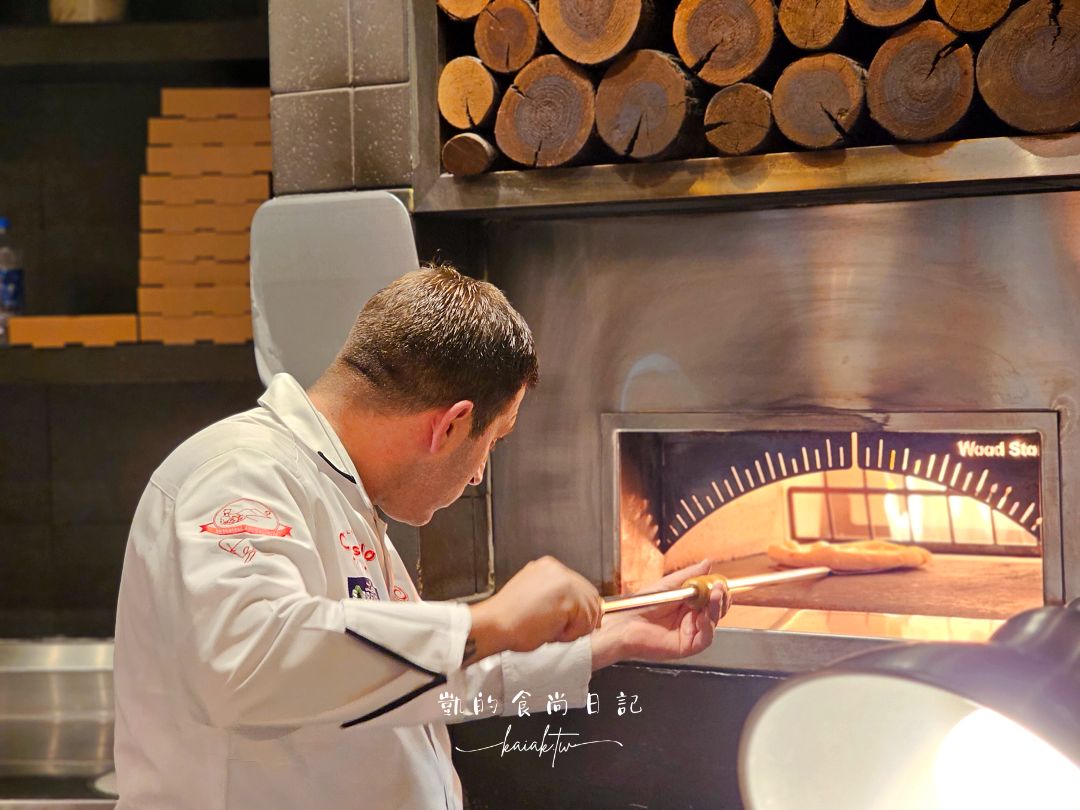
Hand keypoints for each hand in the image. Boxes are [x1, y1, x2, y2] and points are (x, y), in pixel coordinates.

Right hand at [467, 556, 599, 662]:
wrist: (494, 624)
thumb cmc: (509, 618)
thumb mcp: (535, 597)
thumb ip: (556, 597)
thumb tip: (578, 609)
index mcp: (549, 567)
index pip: (581, 587)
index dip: (583, 608)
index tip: (579, 622)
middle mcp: (559, 570)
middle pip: (591, 596)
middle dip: (584, 618)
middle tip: (567, 632)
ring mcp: (564, 583)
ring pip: (590, 610)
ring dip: (575, 627)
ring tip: (552, 631)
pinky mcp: (568, 599)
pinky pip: (584, 622)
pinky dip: (571, 634)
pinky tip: (551, 633)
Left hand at [590, 560, 723, 670]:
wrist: (625, 622)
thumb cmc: (642, 605)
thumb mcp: (669, 585)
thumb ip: (690, 575)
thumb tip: (708, 563)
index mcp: (688, 605)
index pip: (711, 599)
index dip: (719, 591)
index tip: (722, 582)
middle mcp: (691, 620)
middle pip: (716, 612)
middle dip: (721, 599)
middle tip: (721, 588)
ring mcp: (689, 634)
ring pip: (712, 624)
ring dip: (716, 609)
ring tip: (715, 595)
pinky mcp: (686, 647)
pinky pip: (704, 639)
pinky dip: (707, 626)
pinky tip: (704, 615)